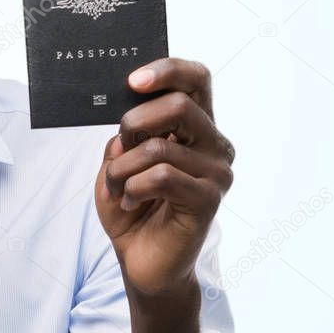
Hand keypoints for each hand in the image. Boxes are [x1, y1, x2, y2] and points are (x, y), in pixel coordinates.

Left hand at [94, 58, 234, 302]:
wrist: (141, 262)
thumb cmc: (133, 207)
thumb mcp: (118, 162)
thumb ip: (126, 136)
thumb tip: (127, 122)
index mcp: (197, 127)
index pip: (197, 79)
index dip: (167, 70)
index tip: (132, 80)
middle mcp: (215, 145)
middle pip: (180, 105)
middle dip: (134, 122)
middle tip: (119, 147)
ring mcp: (217, 172)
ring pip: (159, 147)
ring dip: (123, 168)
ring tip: (117, 188)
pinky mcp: (209, 200)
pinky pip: (161, 176)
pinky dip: (133, 188)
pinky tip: (130, 203)